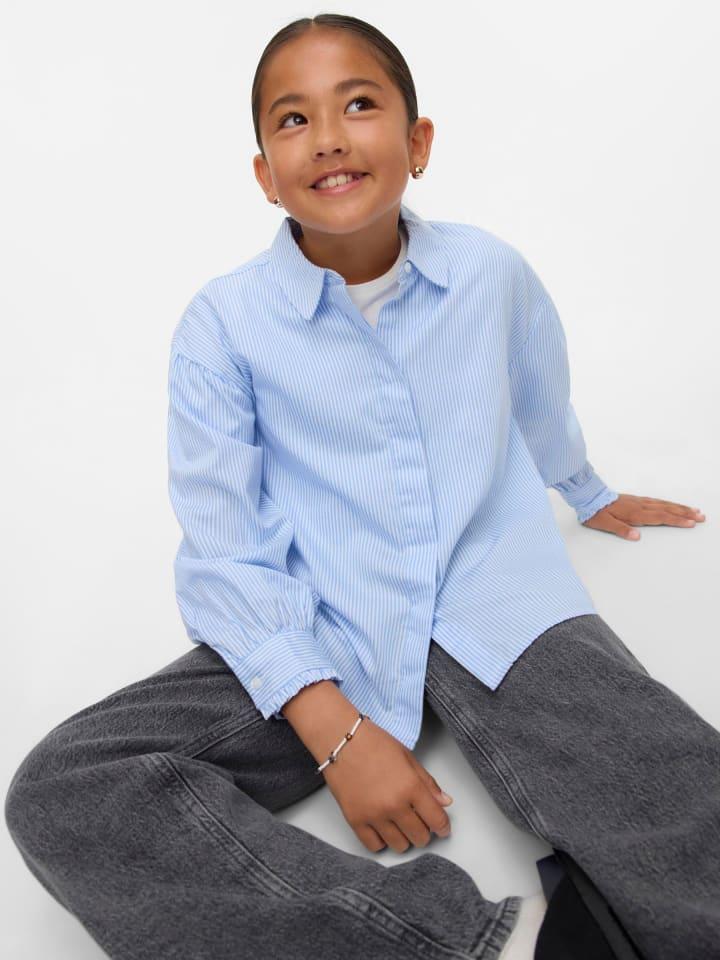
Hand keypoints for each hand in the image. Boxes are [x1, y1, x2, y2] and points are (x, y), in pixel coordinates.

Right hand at [321, 715, 453, 853]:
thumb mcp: (408, 758)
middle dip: (424, 831)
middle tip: (419, 821)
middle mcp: (394, 805)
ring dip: (404, 838)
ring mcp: (374, 815)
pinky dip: (382, 841)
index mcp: (411, 786)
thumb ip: (428, 783)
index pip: (437, 820)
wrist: (340, 740)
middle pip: (420, 837)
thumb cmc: (374, 743)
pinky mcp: (355, 821)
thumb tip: (445, 802)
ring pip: (399, 846)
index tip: (442, 827)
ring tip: (400, 823)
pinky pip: (374, 846)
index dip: (443, 826)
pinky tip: (383, 828)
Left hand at [582, 494, 705, 540]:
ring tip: (694, 510)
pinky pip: (657, 501)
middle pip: (667, 509)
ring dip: (679, 507)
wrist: (588, 496)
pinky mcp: (636, 500)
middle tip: (701, 516)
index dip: (676, 520)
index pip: (660, 517)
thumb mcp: (604, 523)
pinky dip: (668, 503)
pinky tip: (673, 505)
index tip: (691, 523)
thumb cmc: (595, 512)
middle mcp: (640, 506)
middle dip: (685, 513)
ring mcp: (639, 502)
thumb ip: (620, 530)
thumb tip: (636, 536)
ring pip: (664, 504)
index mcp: (634, 513)